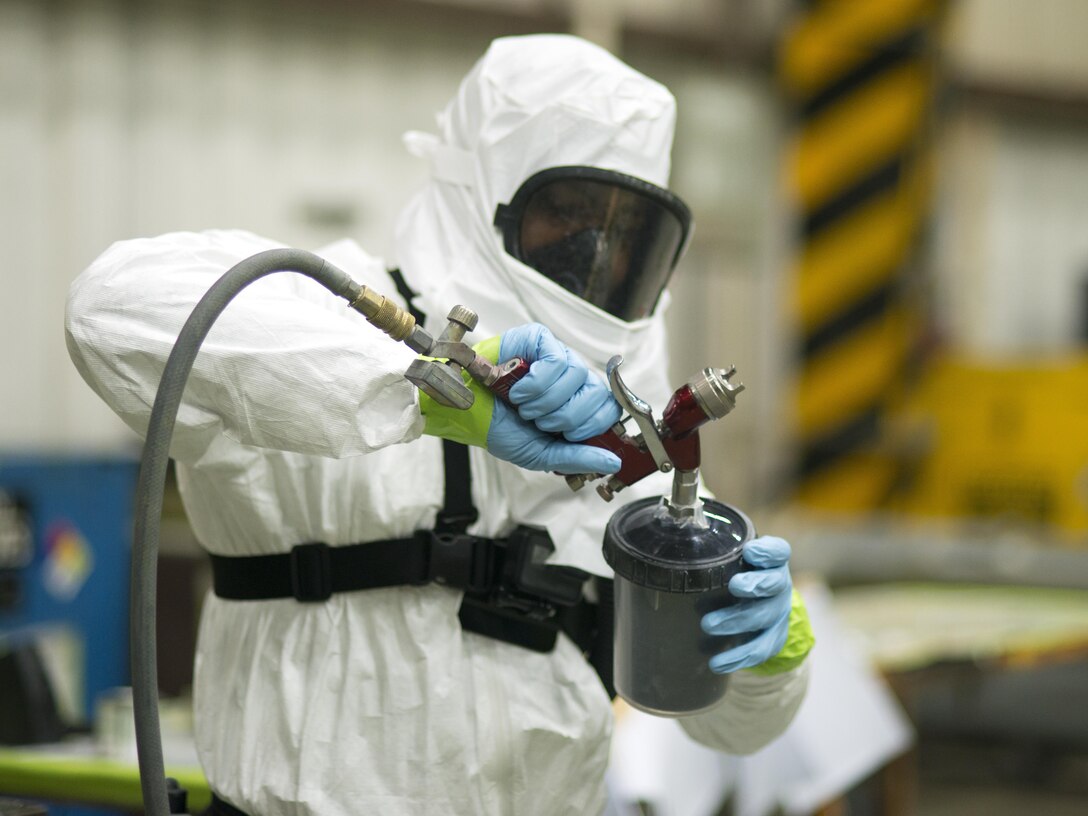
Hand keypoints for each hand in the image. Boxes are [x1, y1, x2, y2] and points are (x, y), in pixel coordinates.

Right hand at [487, 323, 621, 473]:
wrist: (464, 412)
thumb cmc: (499, 428)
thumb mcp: (542, 453)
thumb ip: (578, 458)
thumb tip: (614, 462)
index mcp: (576, 403)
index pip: (610, 409)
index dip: (592, 426)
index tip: (568, 435)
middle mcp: (571, 378)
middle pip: (597, 394)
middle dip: (567, 418)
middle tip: (540, 422)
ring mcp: (556, 355)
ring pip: (578, 375)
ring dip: (546, 402)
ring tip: (524, 406)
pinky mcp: (538, 340)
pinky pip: (557, 360)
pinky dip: (537, 383)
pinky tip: (519, 391)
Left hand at [700, 536, 792, 673]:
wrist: (760, 604)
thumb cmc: (737, 573)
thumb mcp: (731, 557)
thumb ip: (713, 546)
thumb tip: (673, 526)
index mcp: (772, 561)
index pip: (779, 552)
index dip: (768, 552)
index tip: (750, 551)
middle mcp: (779, 585)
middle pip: (773, 585)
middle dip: (754, 586)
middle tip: (734, 586)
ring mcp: (778, 614)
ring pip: (763, 618)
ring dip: (737, 622)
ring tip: (708, 625)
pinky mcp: (772, 639)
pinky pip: (758, 650)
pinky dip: (738, 657)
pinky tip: (717, 662)